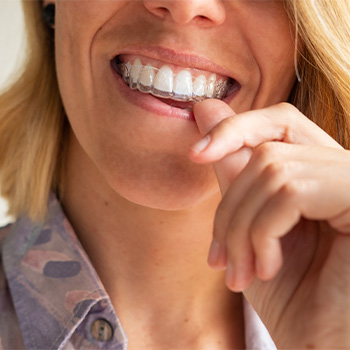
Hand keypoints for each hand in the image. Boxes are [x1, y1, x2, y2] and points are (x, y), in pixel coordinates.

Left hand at [189, 99, 349, 347]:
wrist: (324, 347)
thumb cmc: (291, 296)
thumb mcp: (248, 226)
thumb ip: (231, 168)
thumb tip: (204, 107)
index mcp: (320, 174)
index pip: (279, 122)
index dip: (235, 128)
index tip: (195, 154)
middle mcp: (344, 169)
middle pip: (266, 149)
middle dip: (229, 204)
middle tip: (219, 256)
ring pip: (271, 170)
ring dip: (241, 228)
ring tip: (240, 272)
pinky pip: (289, 190)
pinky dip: (263, 232)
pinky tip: (266, 268)